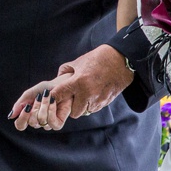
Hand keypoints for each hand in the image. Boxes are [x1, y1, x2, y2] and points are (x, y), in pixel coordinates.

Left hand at [10, 45, 133, 130]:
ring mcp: (98, 100)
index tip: (48, 98)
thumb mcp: (78, 62)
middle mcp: (88, 93)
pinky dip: (90, 104)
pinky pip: (93, 109)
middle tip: (70, 98)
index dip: (52, 98)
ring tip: (82, 95)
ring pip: (83, 112)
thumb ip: (65, 72)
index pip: (59, 95)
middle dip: (70, 107)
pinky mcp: (105, 102)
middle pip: (72, 112)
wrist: (121, 60)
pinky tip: (92, 94)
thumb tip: (56, 81)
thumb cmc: (98, 59)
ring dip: (80, 106)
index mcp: (78, 82)